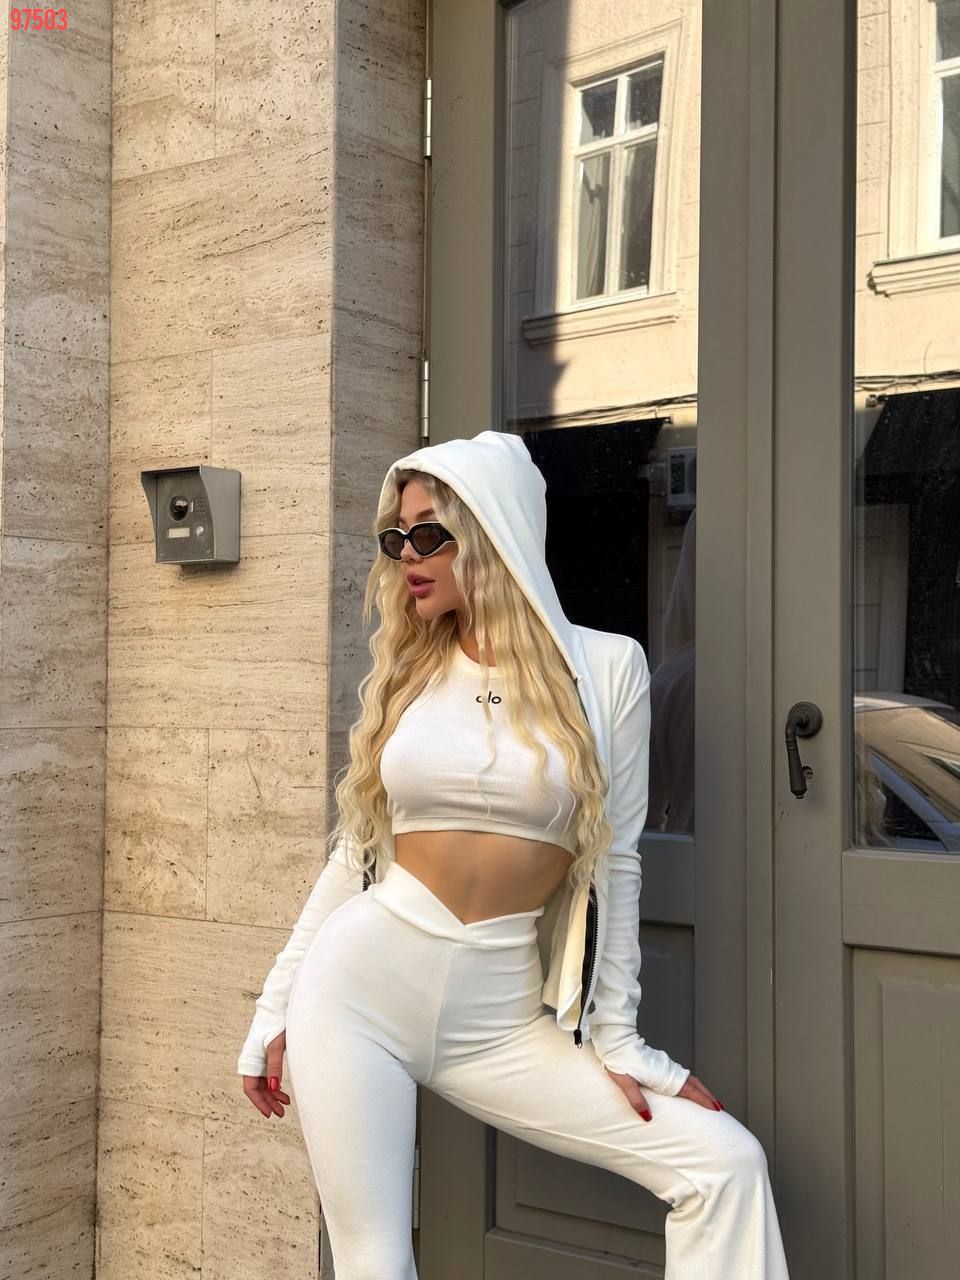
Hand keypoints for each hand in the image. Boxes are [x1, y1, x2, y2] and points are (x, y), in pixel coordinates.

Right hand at [241, 1030, 291, 1118]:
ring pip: (263, 1082)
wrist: (278, 1006)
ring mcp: (259, 1058)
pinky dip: (275, 1084)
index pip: (251, 1088)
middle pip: (257, 1088)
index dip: (259, 1102)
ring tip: (285, 1104)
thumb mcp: (275, 1046)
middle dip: (268, 1102)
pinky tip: (282, 1090)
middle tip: (280, 1113)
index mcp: (250, 1060)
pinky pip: (268, 1074)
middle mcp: (252, 1060)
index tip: (269, 1113)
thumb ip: (274, 1066)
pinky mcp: (267, 1054)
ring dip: (272, 1094)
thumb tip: (273, 1088)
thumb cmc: (275, 1023)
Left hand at [605, 1067, 723, 1120]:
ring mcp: (665, 1065)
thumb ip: (636, 1100)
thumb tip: (648, 1117)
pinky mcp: (660, 1063)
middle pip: (694, 1083)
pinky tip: (689, 1088)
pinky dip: (691, 1083)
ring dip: (701, 1089)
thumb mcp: (624, 1082)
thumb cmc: (618, 1059)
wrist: (615, 1039)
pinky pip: (681, 1075)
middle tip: (720, 1108)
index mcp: (661, 1075)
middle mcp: (666, 1069)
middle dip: (708, 1095)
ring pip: (689, 1078)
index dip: (703, 1099)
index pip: (688, 1089)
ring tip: (709, 1100)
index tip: (716, 1109)